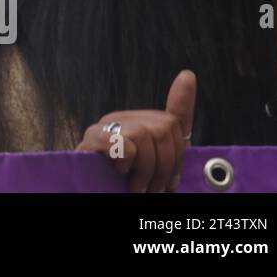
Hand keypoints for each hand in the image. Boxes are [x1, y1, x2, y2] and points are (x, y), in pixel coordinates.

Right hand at [75, 70, 195, 192]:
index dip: (179, 152)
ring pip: (142, 133)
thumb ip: (173, 137)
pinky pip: (116, 140)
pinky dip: (124, 160)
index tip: (174, 178)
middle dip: (166, 164)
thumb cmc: (125, 187)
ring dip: (146, 168)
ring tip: (138, 187)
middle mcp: (118, 121)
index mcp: (136, 124)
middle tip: (154, 187)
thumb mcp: (157, 167)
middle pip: (163, 125)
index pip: (172, 118)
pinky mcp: (88, 142)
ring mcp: (101, 129)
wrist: (96, 197)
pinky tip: (120, 173)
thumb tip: (188, 80)